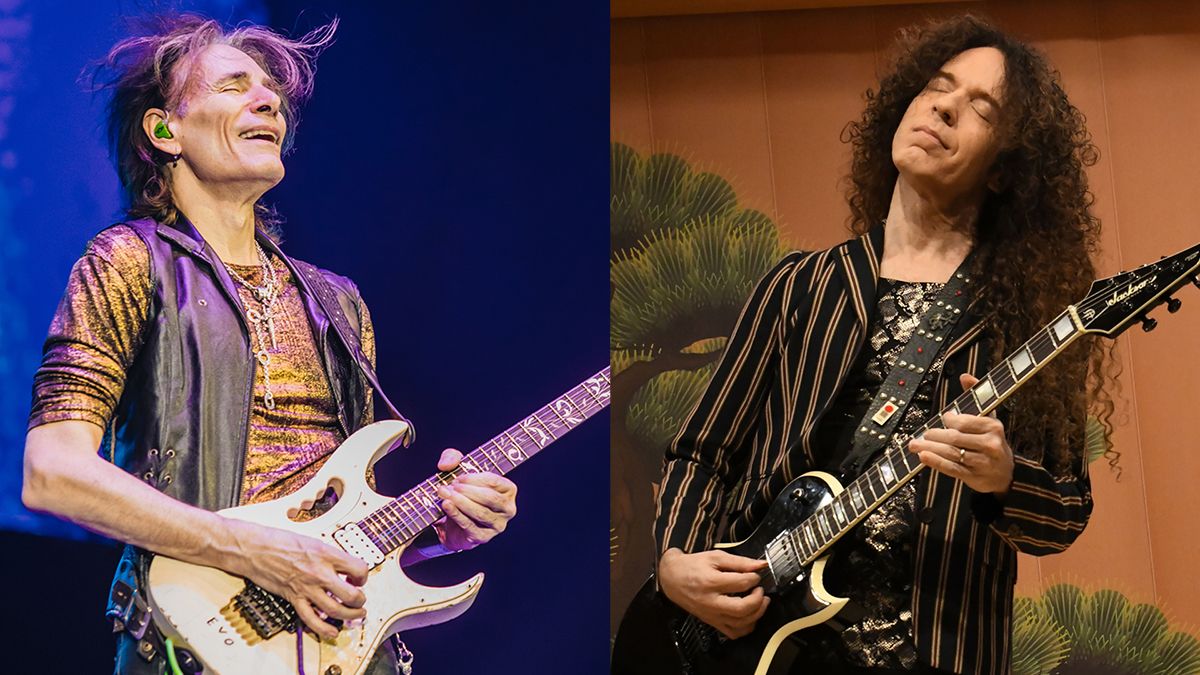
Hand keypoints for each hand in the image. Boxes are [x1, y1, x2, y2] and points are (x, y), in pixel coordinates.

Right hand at [225, 519, 367, 638]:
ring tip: (355, 614)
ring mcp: (307, 588)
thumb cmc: (280, 541)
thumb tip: (343, 565)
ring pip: (336, 610)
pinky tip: (332, 631)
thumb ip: (329, 555)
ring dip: (350, 615)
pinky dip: (324, 629)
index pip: (359, 569)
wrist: (255, 548)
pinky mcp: (294, 598)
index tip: (359, 578)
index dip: (363, 576)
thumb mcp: (313, 541)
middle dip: (360, 600)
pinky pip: (312, 619)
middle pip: (352, 594)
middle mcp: (320, 572)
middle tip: (360, 600)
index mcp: (327, 554)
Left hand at [433, 448, 517, 551]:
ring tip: (445, 494)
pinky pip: (470, 525)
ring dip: (461, 502)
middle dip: (468, 491)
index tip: (458, 477)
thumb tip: (446, 464)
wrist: (453, 522)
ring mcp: (498, 525)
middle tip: (450, 486)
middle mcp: (508, 509)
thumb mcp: (457, 470)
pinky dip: (456, 514)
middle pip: (490, 498)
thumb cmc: (462, 493)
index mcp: (508, 490)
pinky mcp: (483, 537)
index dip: (474, 478)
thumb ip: (452, 457)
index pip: (494, 481)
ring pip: (481, 513)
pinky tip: (446, 505)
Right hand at [657, 548, 769, 638]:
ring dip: (756, 614)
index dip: (754, 578)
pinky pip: (733, 633)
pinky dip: (746, 627)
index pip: (741, 583)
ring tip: (760, 602)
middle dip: (758, 600)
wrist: (672, 578)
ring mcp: (711, 615)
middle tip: (760, 590)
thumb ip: (739, 562)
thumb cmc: (692, 567)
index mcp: (711, 582)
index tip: (755, 575)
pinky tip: (749, 616)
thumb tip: (759, 565)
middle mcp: (711, 602)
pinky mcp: (712, 622)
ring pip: (740, 624)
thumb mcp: (715, 557)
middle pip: (741, 608)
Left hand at [908, 373, 1014, 495]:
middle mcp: (990, 445)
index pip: (965, 422)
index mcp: (993, 427)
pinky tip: (923, 457)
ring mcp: (982, 463)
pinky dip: (936, 462)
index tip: (943, 418)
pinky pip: (952, 469)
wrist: (1005, 473)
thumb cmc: (992, 441)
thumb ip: (976, 396)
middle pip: (956, 438)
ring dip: (930, 448)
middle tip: (923, 434)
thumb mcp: (988, 418)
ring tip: (914, 445)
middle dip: (935, 435)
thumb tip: (965, 377)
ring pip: (952, 453)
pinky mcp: (974, 477)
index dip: (950, 420)